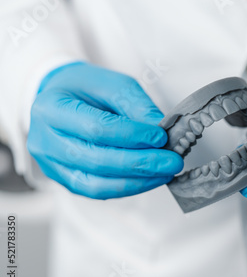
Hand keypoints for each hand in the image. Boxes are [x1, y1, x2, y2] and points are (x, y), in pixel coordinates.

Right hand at [28, 62, 182, 198]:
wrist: (62, 99)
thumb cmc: (88, 89)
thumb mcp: (113, 84)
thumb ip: (136, 105)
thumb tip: (161, 131)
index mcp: (51, 108)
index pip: (96, 128)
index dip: (132, 135)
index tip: (161, 137)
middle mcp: (45, 141)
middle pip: (96, 160)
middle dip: (140, 163)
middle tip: (173, 162)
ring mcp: (52, 166)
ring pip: (96, 184)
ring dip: (137, 182)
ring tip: (166, 174)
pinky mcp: (65, 181)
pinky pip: (98, 192)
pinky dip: (128, 188)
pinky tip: (150, 179)